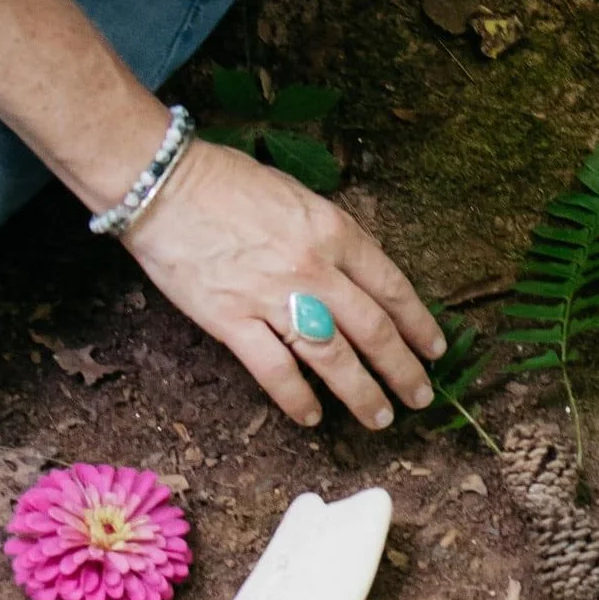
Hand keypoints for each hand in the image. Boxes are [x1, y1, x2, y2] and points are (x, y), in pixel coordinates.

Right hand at [122, 139, 445, 430]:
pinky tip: (311, 417)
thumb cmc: (227, 182)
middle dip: (402, 368)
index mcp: (334, 232)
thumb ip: (330, 237)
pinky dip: (296, 398)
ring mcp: (273, 298)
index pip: (391, 287)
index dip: (418, 323)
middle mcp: (314, 269)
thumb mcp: (299, 198)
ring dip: (361, 393)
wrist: (163, 182)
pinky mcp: (231, 321)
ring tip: (380, 418)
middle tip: (421, 396)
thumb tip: (355, 275)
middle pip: (372, 330)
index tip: (434, 349)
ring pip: (332, 358)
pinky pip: (274, 370)